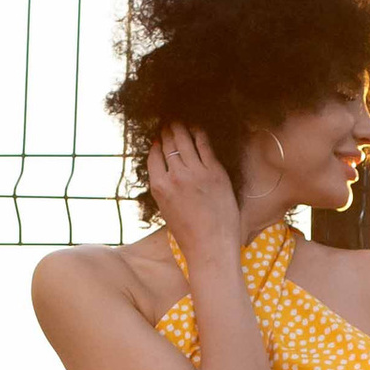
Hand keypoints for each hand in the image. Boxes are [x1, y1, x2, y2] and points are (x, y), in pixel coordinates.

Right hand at [147, 121, 242, 253]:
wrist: (210, 246)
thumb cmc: (189, 234)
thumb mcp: (166, 210)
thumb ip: (164, 188)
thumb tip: (164, 171)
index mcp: (159, 186)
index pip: (154, 155)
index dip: (156, 143)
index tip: (159, 136)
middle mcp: (174, 176)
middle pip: (169, 145)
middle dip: (168, 131)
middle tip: (169, 123)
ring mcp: (195, 172)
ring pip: (185, 141)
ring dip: (181, 128)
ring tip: (180, 122)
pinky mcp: (215, 172)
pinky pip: (205, 145)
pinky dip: (199, 133)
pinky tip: (197, 128)